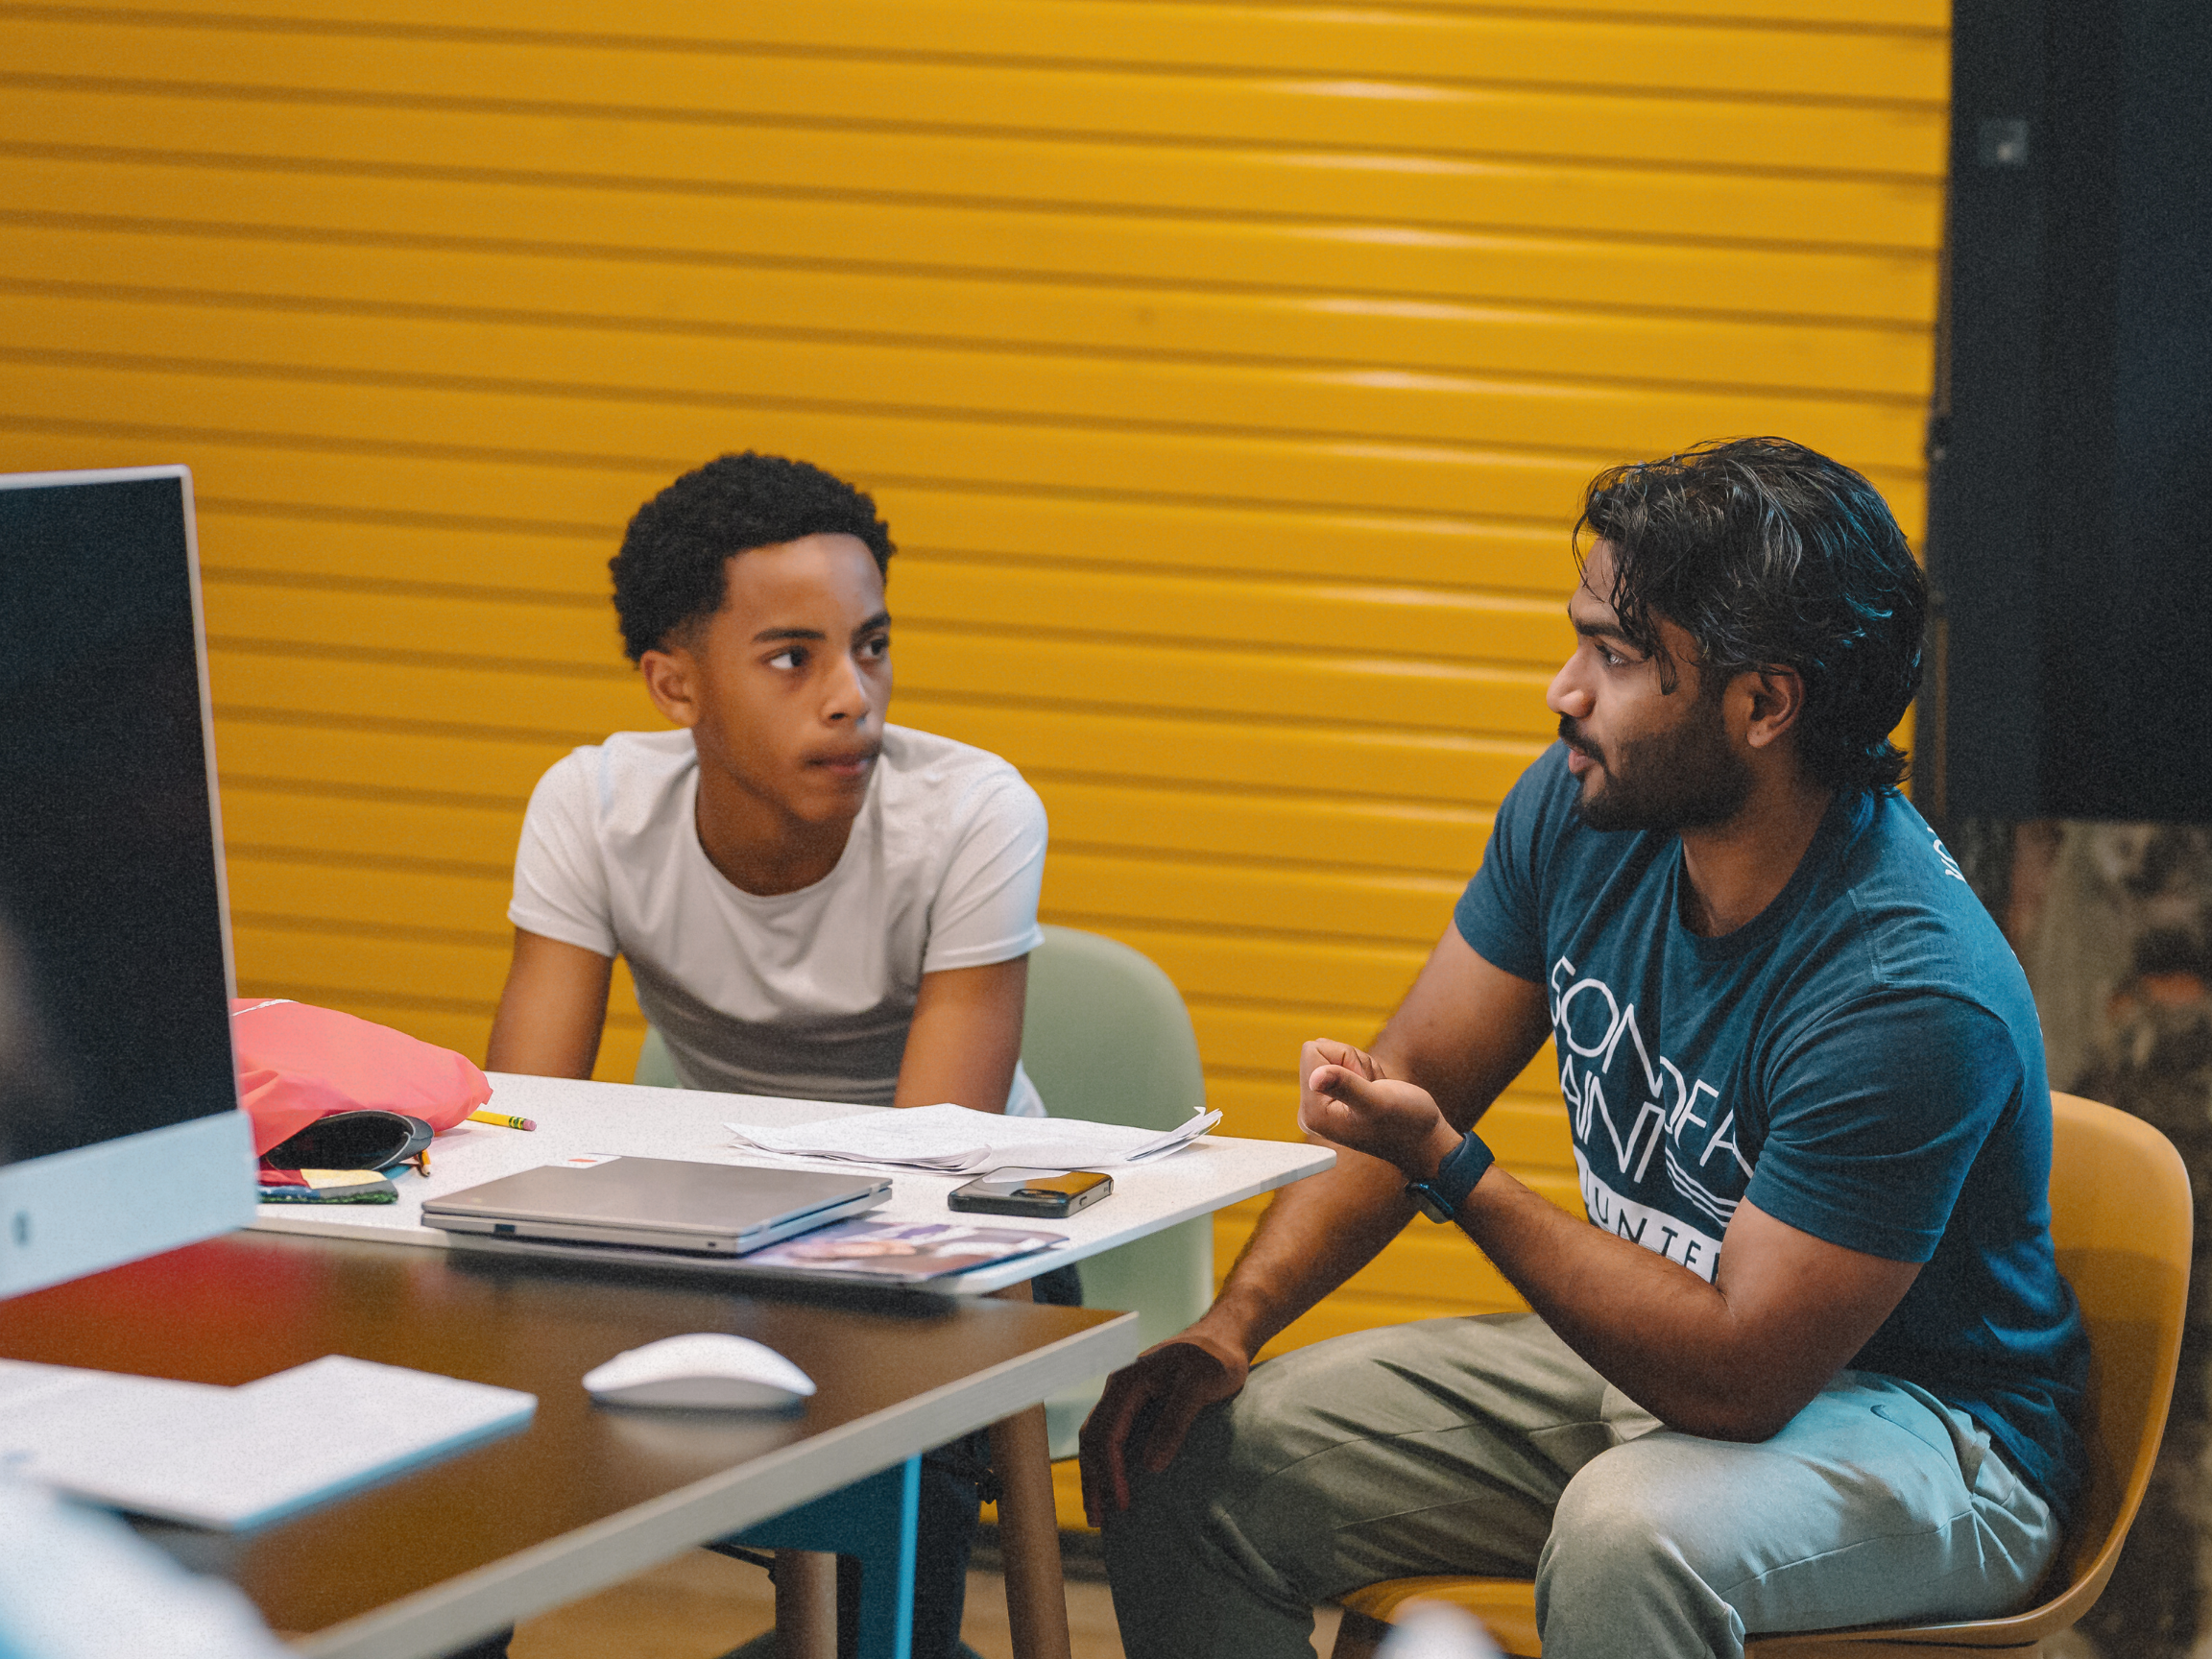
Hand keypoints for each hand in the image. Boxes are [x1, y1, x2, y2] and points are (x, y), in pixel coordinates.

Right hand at [1077, 1328, 1249, 1523]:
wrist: (1222, 1336)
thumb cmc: (1215, 1357)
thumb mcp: (1200, 1386)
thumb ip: (1175, 1421)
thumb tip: (1151, 1466)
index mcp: (1127, 1382)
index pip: (1108, 1434)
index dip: (1112, 1472)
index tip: (1124, 1503)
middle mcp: (1118, 1388)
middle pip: (1092, 1439)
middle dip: (1093, 1481)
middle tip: (1098, 1520)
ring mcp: (1124, 1396)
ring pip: (1095, 1438)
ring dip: (1094, 1474)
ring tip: (1098, 1510)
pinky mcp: (1134, 1404)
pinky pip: (1109, 1435)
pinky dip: (1105, 1462)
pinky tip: (1112, 1483)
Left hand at [1297, 1038, 1457, 1178]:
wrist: (1423, 1138)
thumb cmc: (1407, 1123)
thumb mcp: (1378, 1102)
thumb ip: (1346, 1087)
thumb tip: (1314, 1077)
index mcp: (1312, 1112)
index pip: (1312, 1050)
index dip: (1345, 1058)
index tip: (1365, 1083)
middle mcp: (1310, 1109)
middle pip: (1321, 1051)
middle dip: (1353, 1061)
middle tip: (1373, 1088)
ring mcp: (1321, 1104)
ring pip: (1334, 1055)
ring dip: (1362, 1067)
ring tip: (1377, 1091)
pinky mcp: (1333, 1098)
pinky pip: (1342, 1062)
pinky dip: (1364, 1070)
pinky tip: (1376, 1090)